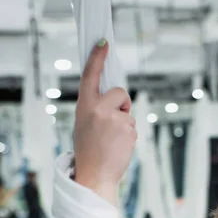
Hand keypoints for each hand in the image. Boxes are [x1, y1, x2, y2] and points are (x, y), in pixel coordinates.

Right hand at [73, 40, 136, 202]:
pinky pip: (133, 126)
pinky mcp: (129, 130)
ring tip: (112, 141)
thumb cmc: (89, 150)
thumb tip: (116, 97)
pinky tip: (119, 147)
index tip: (104, 42)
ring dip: (125, 124)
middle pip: (120, 92)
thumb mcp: (84, 124)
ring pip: (129, 113)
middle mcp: (99, 109)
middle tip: (113, 122)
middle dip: (122, 104)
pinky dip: (129, 136)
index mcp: (84, 106)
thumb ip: (96, 108)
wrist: (94, 175)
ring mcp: (115, 119)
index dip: (97, 57)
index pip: (90, 75)